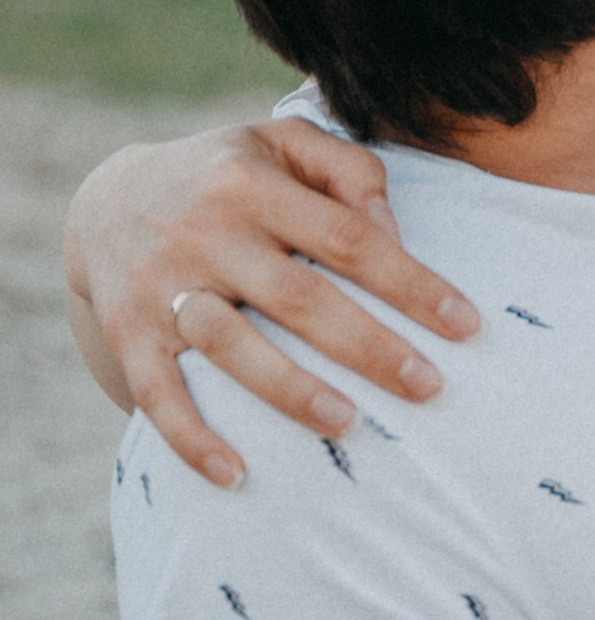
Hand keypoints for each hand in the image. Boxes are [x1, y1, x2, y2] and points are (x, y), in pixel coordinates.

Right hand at [63, 119, 480, 488]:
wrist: (103, 199)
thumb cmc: (226, 176)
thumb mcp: (282, 144)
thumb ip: (349, 171)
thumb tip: (395, 233)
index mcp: (252, 184)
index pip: (348, 237)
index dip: (411, 283)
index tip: (466, 325)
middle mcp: (205, 233)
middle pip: (300, 297)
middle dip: (369, 346)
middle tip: (429, 387)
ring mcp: (161, 286)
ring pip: (230, 345)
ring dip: (289, 390)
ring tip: (349, 424)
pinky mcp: (126, 333)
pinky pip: (157, 393)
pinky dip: (191, 438)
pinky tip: (236, 476)